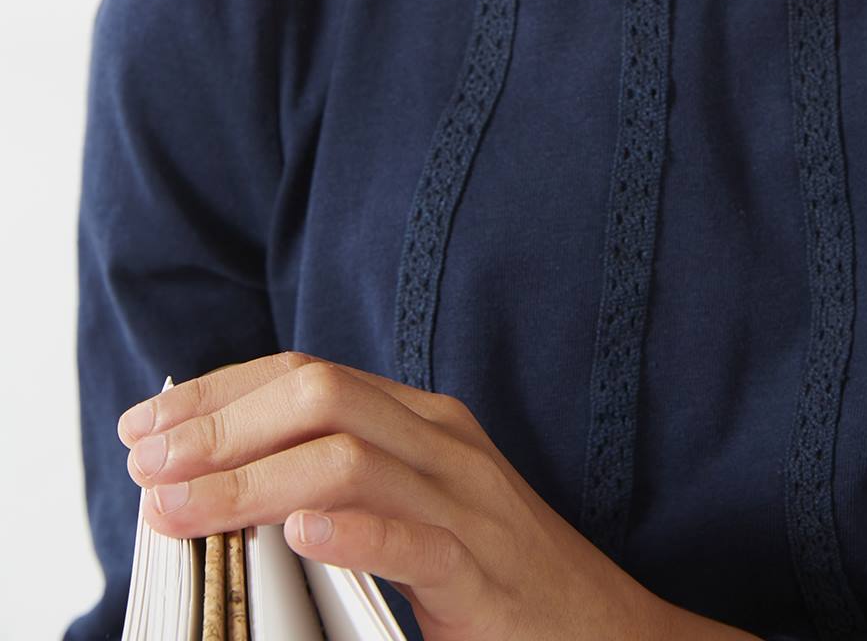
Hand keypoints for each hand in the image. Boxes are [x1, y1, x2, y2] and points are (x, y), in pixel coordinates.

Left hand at [118, 350, 671, 640]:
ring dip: (251, 482)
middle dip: (220, 424)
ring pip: (349, 458)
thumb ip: (338, 487)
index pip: (307, 373)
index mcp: (419, 420)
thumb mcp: (411, 511)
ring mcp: (466, 500)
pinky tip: (297, 538)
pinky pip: (412, 537)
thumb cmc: (491, 579)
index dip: (218, 392)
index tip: (143, 424)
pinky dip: (351, 530)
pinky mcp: (481, 570)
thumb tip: (216, 490)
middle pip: (321, 396)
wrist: (603, 630)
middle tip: (145, 464)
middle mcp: (441, 441)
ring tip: (181, 510)